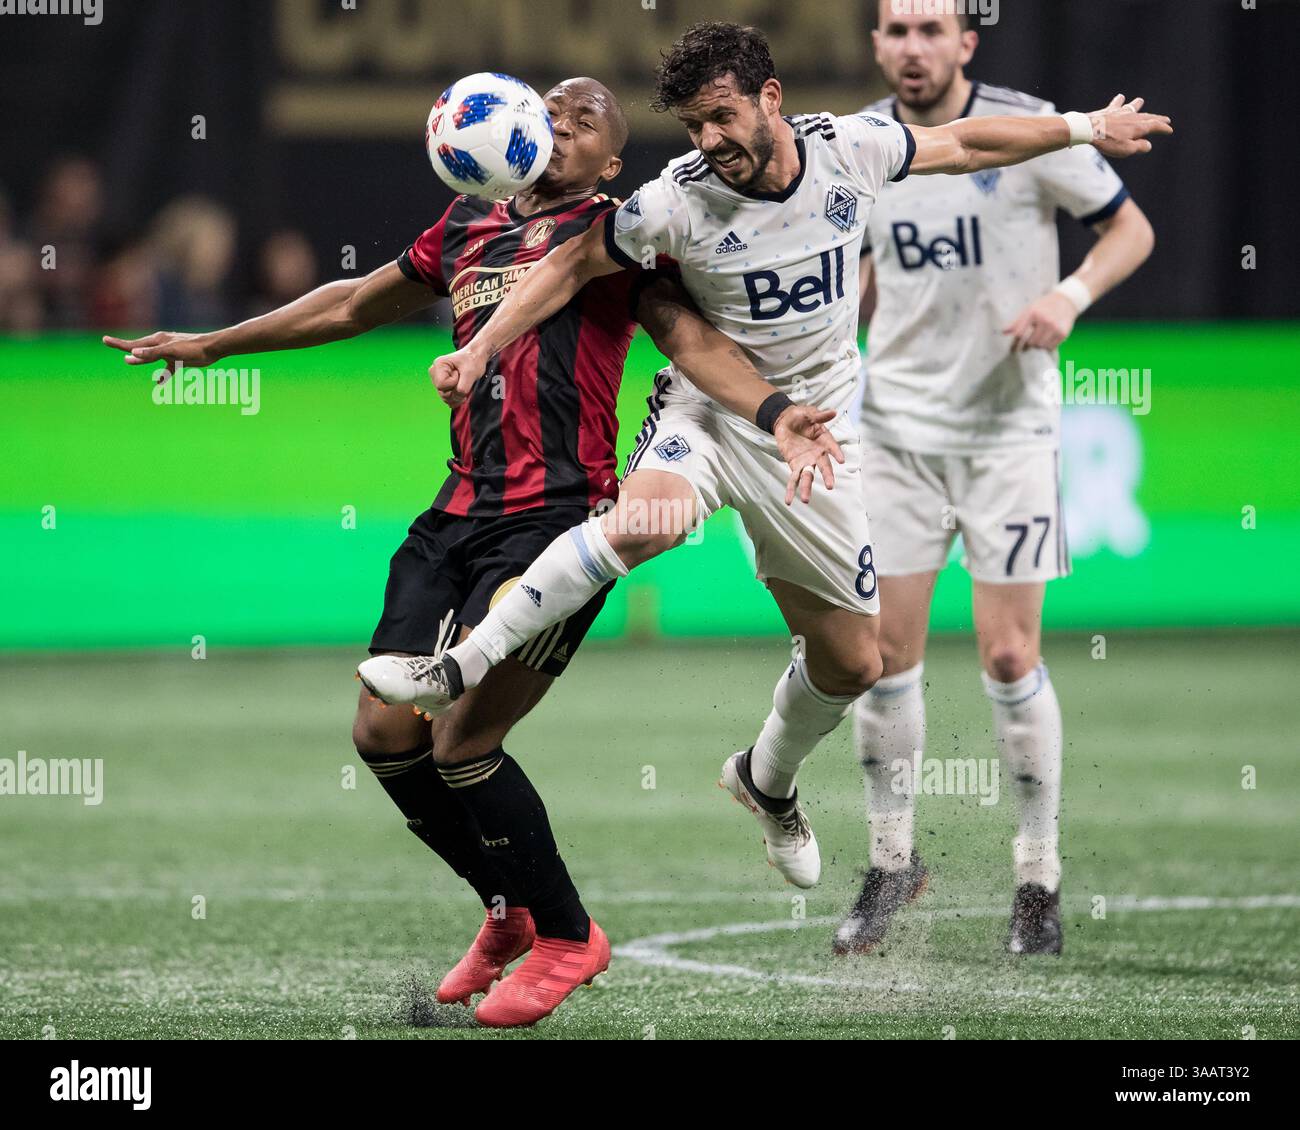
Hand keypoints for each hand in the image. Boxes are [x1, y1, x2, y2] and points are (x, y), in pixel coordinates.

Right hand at [102, 331, 216, 381]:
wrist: (213, 348)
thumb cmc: (193, 348)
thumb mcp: (171, 351)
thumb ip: (152, 353)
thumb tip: (133, 353)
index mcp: (157, 341)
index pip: (133, 344)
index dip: (118, 344)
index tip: (104, 340)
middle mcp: (161, 344)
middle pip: (139, 348)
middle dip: (125, 347)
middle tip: (109, 343)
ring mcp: (170, 352)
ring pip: (151, 358)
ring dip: (141, 360)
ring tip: (129, 362)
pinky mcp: (180, 360)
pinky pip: (167, 369)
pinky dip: (162, 375)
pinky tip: (158, 383)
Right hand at [430, 344, 487, 406]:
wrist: (476, 356)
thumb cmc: (473, 360)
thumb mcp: (471, 374)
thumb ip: (462, 388)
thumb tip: (456, 398)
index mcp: (439, 364)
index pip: (441, 384)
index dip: (453, 383)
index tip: (460, 374)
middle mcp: (435, 371)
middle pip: (442, 392)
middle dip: (456, 391)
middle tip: (463, 379)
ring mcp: (438, 379)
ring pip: (445, 397)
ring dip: (457, 396)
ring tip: (464, 384)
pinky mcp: (442, 385)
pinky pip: (446, 398)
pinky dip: (455, 399)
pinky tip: (462, 394)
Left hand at [774, 405, 845, 505]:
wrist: (785, 421)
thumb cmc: (800, 416)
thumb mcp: (809, 413)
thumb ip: (820, 416)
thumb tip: (833, 412)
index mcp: (824, 440)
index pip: (832, 447)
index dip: (837, 453)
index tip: (842, 460)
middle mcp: (818, 453)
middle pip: (824, 466)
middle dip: (827, 476)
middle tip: (830, 486)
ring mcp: (806, 461)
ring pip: (808, 476)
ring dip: (806, 488)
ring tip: (805, 500)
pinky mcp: (795, 465)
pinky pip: (793, 479)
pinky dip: (791, 490)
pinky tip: (788, 500)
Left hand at [1003, 291, 1077, 353]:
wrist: (1066, 301)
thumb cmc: (1044, 306)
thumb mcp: (1029, 309)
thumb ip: (1017, 322)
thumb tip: (1003, 332)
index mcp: (1033, 313)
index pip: (1019, 333)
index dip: (1014, 344)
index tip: (1012, 350)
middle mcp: (1044, 320)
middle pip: (1031, 342)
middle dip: (1028, 345)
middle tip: (1027, 344)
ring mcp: (1055, 327)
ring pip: (1041, 346)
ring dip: (1038, 345)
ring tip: (1038, 340)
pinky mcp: (1063, 333)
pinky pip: (1051, 347)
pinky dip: (1047, 346)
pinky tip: (1047, 339)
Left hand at [1087, 94, 1172, 157]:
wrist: (1089, 129)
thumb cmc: (1107, 141)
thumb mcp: (1126, 149)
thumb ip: (1139, 147)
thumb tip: (1148, 145)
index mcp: (1138, 127)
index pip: (1155, 126)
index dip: (1163, 128)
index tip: (1169, 130)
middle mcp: (1132, 117)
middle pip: (1147, 117)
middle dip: (1157, 118)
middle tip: (1166, 119)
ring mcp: (1120, 112)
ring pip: (1132, 107)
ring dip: (1137, 105)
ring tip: (1140, 101)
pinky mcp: (1108, 111)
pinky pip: (1116, 104)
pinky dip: (1119, 101)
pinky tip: (1121, 97)